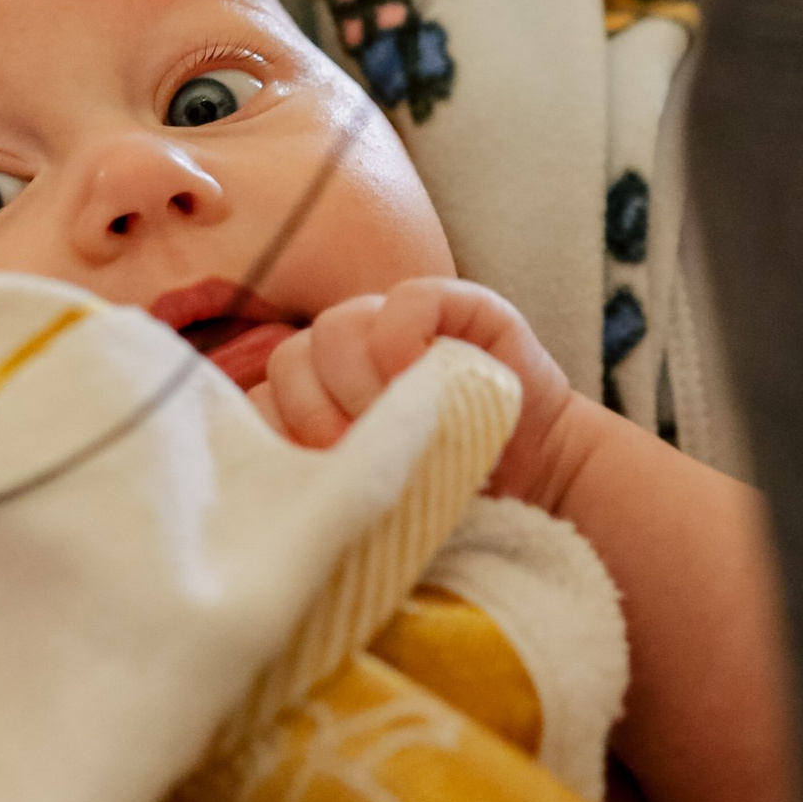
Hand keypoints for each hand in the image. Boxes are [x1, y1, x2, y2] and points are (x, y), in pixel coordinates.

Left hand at [255, 278, 586, 509]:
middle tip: (353, 453)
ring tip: (394, 425)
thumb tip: (265, 501)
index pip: (262, 399)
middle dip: (314, 413)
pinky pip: (406, 299)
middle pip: (289, 358)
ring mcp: (396, 324)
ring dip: (357, 381)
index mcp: (318, 400)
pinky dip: (403, 338)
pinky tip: (420, 378)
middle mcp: (348, 355)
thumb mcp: (370, 501)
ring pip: (336, 324)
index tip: (314, 475)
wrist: (540, 490)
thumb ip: (318, 485)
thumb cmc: (448, 500)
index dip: (278, 435)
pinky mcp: (456, 304)